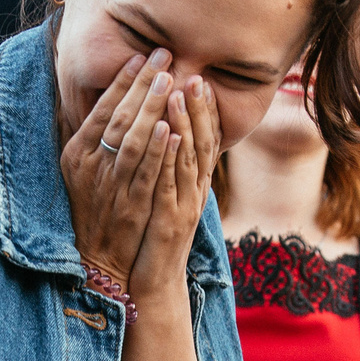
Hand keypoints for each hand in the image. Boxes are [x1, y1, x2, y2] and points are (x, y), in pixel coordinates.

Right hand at [59, 52, 183, 293]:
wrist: (96, 261)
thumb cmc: (91, 210)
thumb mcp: (81, 172)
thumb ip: (93, 138)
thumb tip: (110, 101)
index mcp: (76, 154)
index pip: (101, 110)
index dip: (121, 82)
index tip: (140, 57)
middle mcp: (91, 167)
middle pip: (118, 118)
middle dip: (142, 85)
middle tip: (163, 56)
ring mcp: (111, 186)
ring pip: (131, 140)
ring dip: (151, 107)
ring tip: (170, 79)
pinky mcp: (131, 206)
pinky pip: (145, 173)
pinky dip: (158, 149)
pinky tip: (170, 127)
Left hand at [125, 71, 219, 303]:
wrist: (153, 284)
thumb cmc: (153, 241)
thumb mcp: (164, 201)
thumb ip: (168, 172)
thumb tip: (162, 141)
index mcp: (194, 185)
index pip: (206, 141)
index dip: (205, 111)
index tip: (199, 79)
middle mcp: (194, 193)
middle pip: (203, 143)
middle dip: (199, 109)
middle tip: (195, 75)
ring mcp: (184, 207)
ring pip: (189, 158)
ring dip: (186, 124)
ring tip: (180, 92)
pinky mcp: (169, 221)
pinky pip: (170, 183)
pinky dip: (170, 157)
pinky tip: (167, 133)